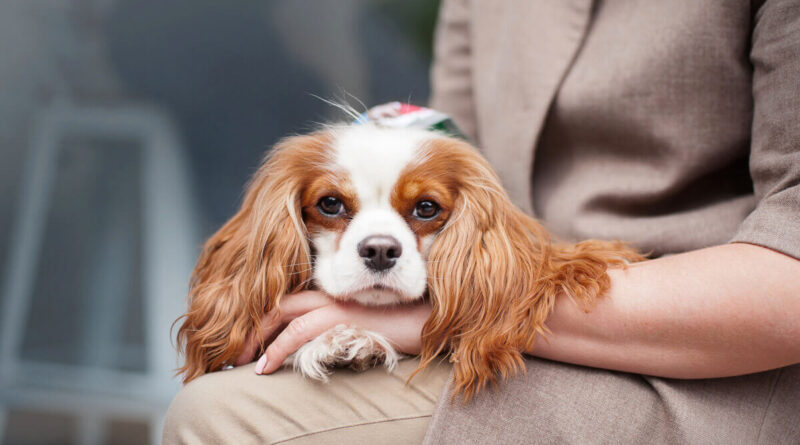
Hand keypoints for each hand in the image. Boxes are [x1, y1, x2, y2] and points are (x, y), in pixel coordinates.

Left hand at [233, 290, 431, 374]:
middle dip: (252, 331)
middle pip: (278, 307)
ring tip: (242, 365)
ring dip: (258, 342)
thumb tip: (320, 348)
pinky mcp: (342, 317)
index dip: (265, 322)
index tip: (251, 344)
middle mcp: (332, 295)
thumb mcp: (368, 325)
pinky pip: (300, 332)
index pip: (289, 303)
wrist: (432, 319)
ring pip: (283, 317)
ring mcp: (337, 304)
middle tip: (234, 355)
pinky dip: (277, 349)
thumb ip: (343, 328)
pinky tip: (265, 368)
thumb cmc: (406, 324)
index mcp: (336, 295)